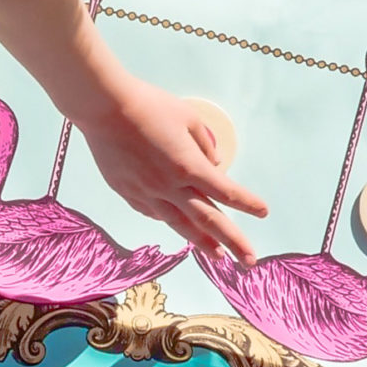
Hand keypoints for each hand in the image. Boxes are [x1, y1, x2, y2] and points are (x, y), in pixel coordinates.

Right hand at [79, 80, 267, 260]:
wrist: (103, 109)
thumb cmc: (148, 106)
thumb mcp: (188, 117)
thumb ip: (205, 144)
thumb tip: (214, 164)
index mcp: (189, 166)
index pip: (226, 192)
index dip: (247, 204)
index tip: (263, 212)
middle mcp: (170, 186)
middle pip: (208, 220)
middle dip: (232, 241)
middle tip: (249, 260)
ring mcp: (146, 193)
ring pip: (180, 225)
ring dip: (202, 243)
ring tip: (218, 256)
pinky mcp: (127, 193)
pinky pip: (154, 213)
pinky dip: (170, 221)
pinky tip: (179, 227)